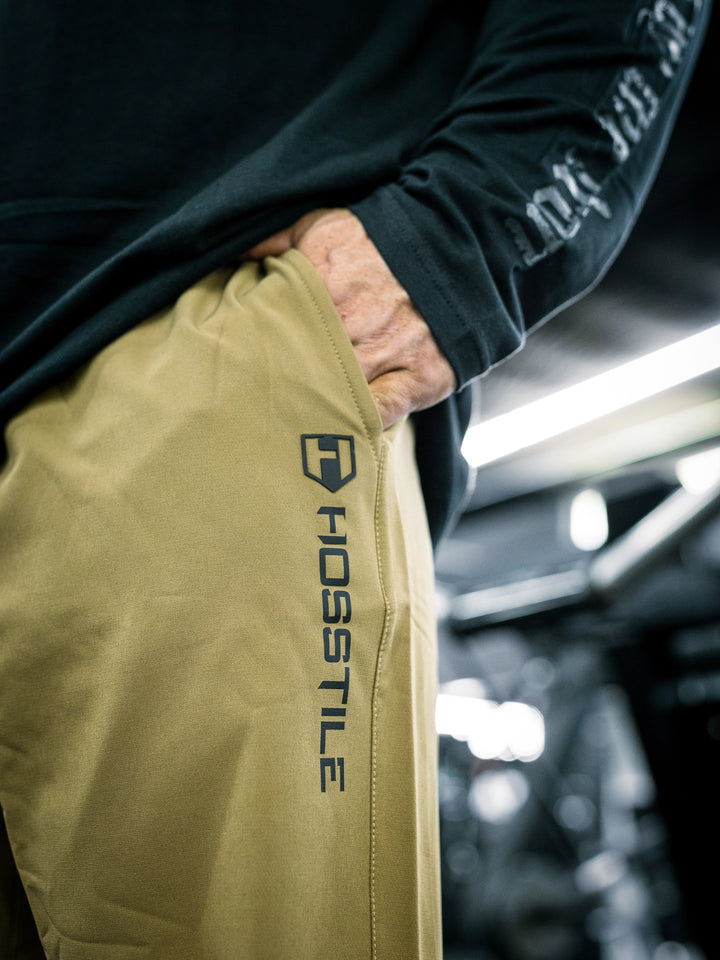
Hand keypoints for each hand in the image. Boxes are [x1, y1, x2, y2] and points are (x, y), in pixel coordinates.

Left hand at [243, 208, 456, 428]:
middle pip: (305, 373)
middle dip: (287, 388)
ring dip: (321, 409)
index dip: (258, 355)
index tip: (247, 368)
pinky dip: (364, 423)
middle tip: (269, 403)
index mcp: (321, 286)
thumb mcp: (319, 226)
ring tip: (299, 422)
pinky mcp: (425, 374)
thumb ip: (270, 245)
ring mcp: (391, 351)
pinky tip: (346, 427)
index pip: (275, 334)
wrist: (451, 240)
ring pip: (341, 397)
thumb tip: (226, 262)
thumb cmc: (377, 237)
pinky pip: (384, 412)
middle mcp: (354, 323)